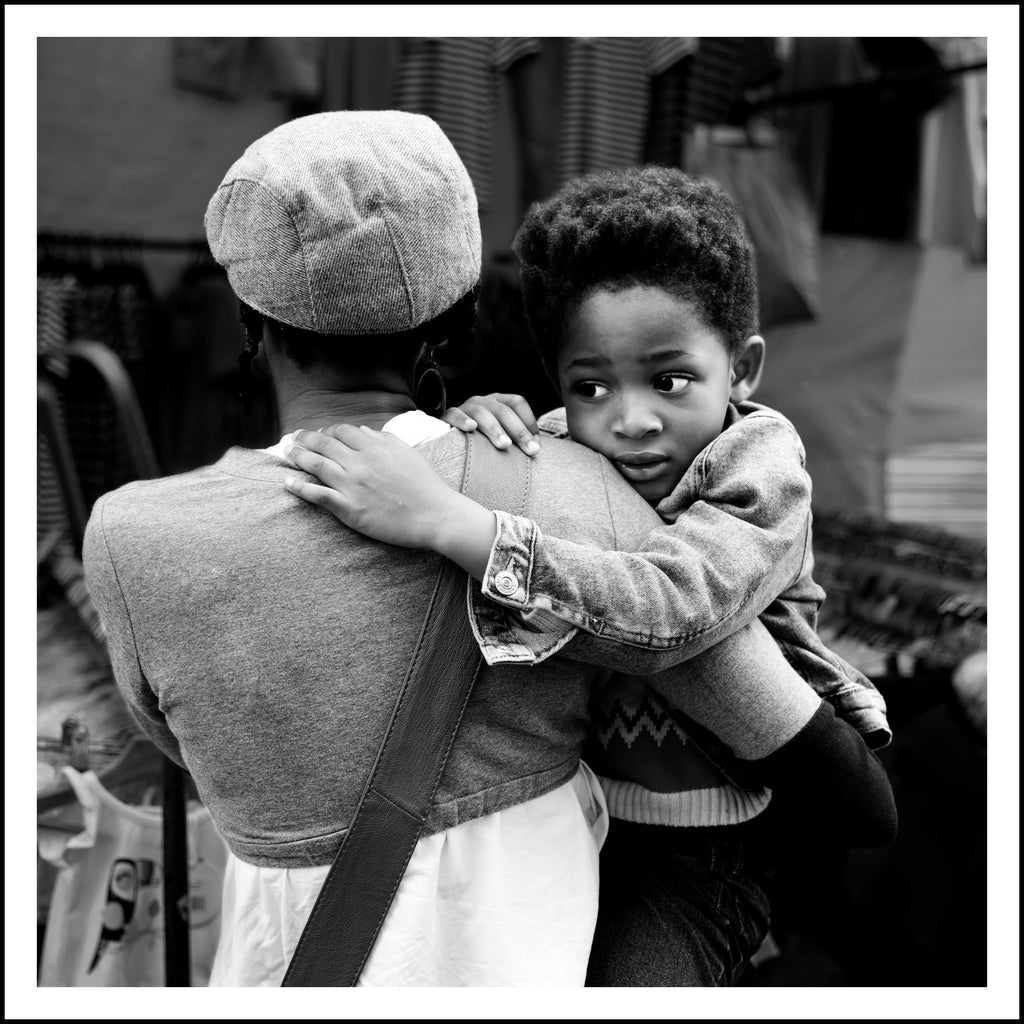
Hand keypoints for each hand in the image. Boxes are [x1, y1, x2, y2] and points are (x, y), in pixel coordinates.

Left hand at [283, 424, 461, 548]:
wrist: (435, 515)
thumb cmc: (425, 485)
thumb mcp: (407, 452)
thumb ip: (383, 438)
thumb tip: (362, 430)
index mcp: (375, 447)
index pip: (341, 431)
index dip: (326, 430)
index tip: (318, 434)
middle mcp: (361, 463)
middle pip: (323, 444)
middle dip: (304, 439)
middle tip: (292, 438)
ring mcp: (353, 486)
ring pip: (316, 465)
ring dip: (297, 457)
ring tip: (286, 453)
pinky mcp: (350, 509)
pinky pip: (319, 495)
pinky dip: (300, 487)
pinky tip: (288, 482)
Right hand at [442, 393, 540, 455]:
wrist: (447, 438)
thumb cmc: (480, 441)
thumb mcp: (499, 436)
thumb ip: (515, 440)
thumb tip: (536, 449)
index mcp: (498, 402)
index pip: (517, 403)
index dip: (529, 421)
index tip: (537, 444)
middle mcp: (483, 402)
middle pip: (504, 411)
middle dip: (519, 431)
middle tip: (531, 450)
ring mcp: (466, 408)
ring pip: (482, 413)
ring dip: (495, 429)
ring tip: (505, 445)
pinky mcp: (448, 417)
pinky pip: (455, 415)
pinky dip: (463, 420)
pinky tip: (471, 428)